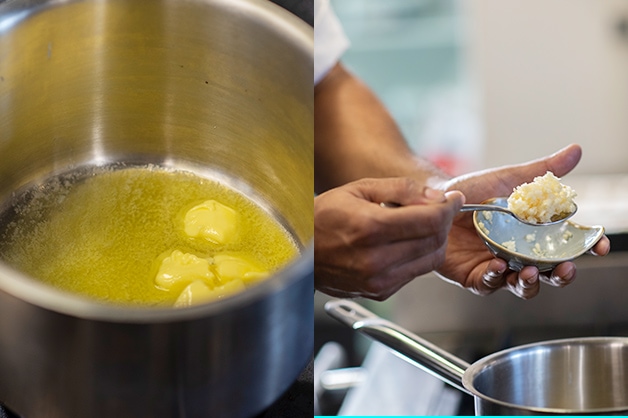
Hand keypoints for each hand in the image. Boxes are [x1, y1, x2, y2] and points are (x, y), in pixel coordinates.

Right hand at [314, 177, 464, 299]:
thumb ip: (401, 189)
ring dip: (434, 241)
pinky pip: (414, 273)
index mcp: (371, 228)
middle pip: (435, 242)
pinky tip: (402, 243)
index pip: (430, 220)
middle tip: (438, 210)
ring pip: (430, 261)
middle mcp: (376, 259)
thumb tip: (435, 196)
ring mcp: (378, 280)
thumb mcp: (360, 188)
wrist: (300, 252)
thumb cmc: (324, 217)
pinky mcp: (380, 291)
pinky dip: (418, 256)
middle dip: (443, 223)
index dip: (449, 208)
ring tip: (420, 226)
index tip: (453, 200)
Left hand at [436, 144, 610, 298]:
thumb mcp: (508, 179)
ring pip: (522, 285)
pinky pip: (487, 286)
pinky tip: (495, 268)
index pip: (567, 245)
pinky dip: (493, 279)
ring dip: (529, 282)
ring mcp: (496, 266)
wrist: (433, 200)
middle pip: (549, 273)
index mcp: (532, 234)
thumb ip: (542, 171)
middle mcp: (518, 253)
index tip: (600, 245)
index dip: (587, 247)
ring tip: (526, 271)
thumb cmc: (471, 190)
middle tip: (564, 268)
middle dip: (561, 274)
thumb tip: (575, 150)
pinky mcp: (472, 276)